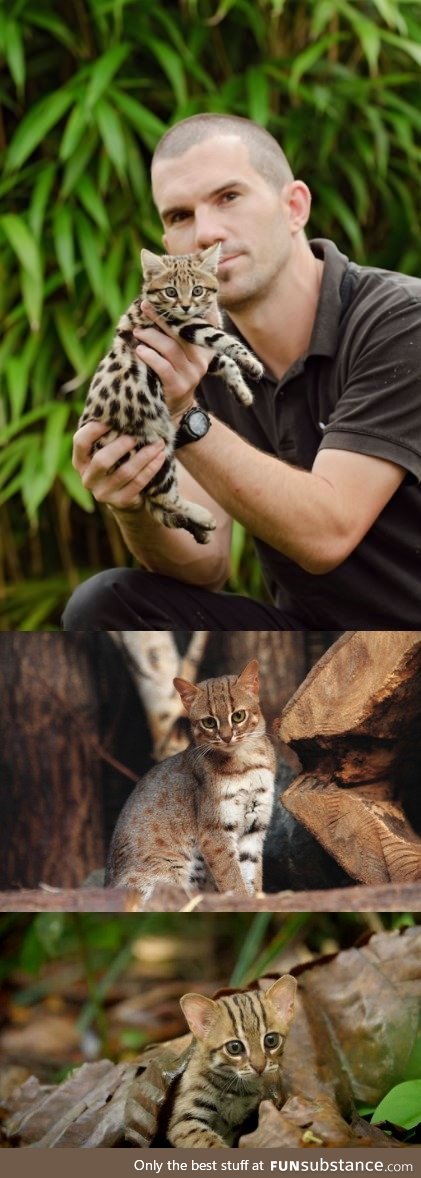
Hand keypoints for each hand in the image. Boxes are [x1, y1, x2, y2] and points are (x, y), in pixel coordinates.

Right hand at [72, 421, 165, 509]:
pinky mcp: (120, 502)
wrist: (126, 498)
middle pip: (102, 461)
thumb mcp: (107, 450)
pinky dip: (151, 468)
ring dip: (145, 456)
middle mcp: (88, 479)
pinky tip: (161, 457)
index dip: (93, 430)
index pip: (80, 442)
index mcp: (80, 461)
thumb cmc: (117, 463)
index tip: (111, 418)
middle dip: (121, 446)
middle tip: (137, 436)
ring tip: (159, 443)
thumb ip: (108, 433)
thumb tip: (120, 401)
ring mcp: (103, 493)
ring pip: (125, 472)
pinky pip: (139, 483)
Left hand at [132, 300, 210, 415]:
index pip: (203, 323)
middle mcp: (201, 360)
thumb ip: (177, 334)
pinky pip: (163, 366)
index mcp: (204, 348)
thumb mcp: (181, 354)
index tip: (174, 295)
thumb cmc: (173, 373)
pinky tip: (139, 350)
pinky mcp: (178, 386)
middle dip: (162, 317)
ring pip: (171, 348)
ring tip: (137, 332)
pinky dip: (149, 356)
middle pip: (183, 332)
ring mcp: (191, 374)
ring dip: (151, 337)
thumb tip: (157, 304)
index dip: (192, 307)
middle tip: (145, 307)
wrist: (176, 408)